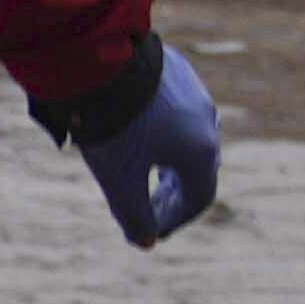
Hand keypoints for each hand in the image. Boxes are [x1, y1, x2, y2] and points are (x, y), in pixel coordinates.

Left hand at [69, 45, 228, 251]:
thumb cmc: (111, 126)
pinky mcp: (175, 69)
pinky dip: (161, 126)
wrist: (98, 61)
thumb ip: (134, 215)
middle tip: (151, 206)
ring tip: (148, 169)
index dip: (176, 218)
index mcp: (200, 150)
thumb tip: (145, 242)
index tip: (154, 230)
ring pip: (188, 132)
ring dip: (170, 157)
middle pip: (197, 164)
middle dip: (174, 190)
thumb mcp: (119, 179)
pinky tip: (139, 126)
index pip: (198, 196)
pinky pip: (174, 105)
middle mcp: (206, 120)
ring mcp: (193, 90)